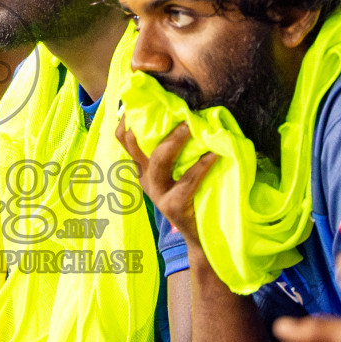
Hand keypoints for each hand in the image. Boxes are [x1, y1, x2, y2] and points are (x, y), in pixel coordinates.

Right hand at [115, 117, 215, 245]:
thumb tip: (190, 115)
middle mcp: (147, 180)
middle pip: (136, 147)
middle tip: (176, 111)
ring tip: (190, 126)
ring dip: (174, 141)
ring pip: (159, 162)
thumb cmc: (195, 198)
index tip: (135, 103)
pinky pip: (187, 181)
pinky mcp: (174, 206)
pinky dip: (202, 165)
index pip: (125, 141)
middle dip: (151, 126)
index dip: (125, 122)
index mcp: (144, 170)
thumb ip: (179, 152)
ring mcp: (158, 194)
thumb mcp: (179, 173)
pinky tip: (215, 153)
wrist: (203, 238)